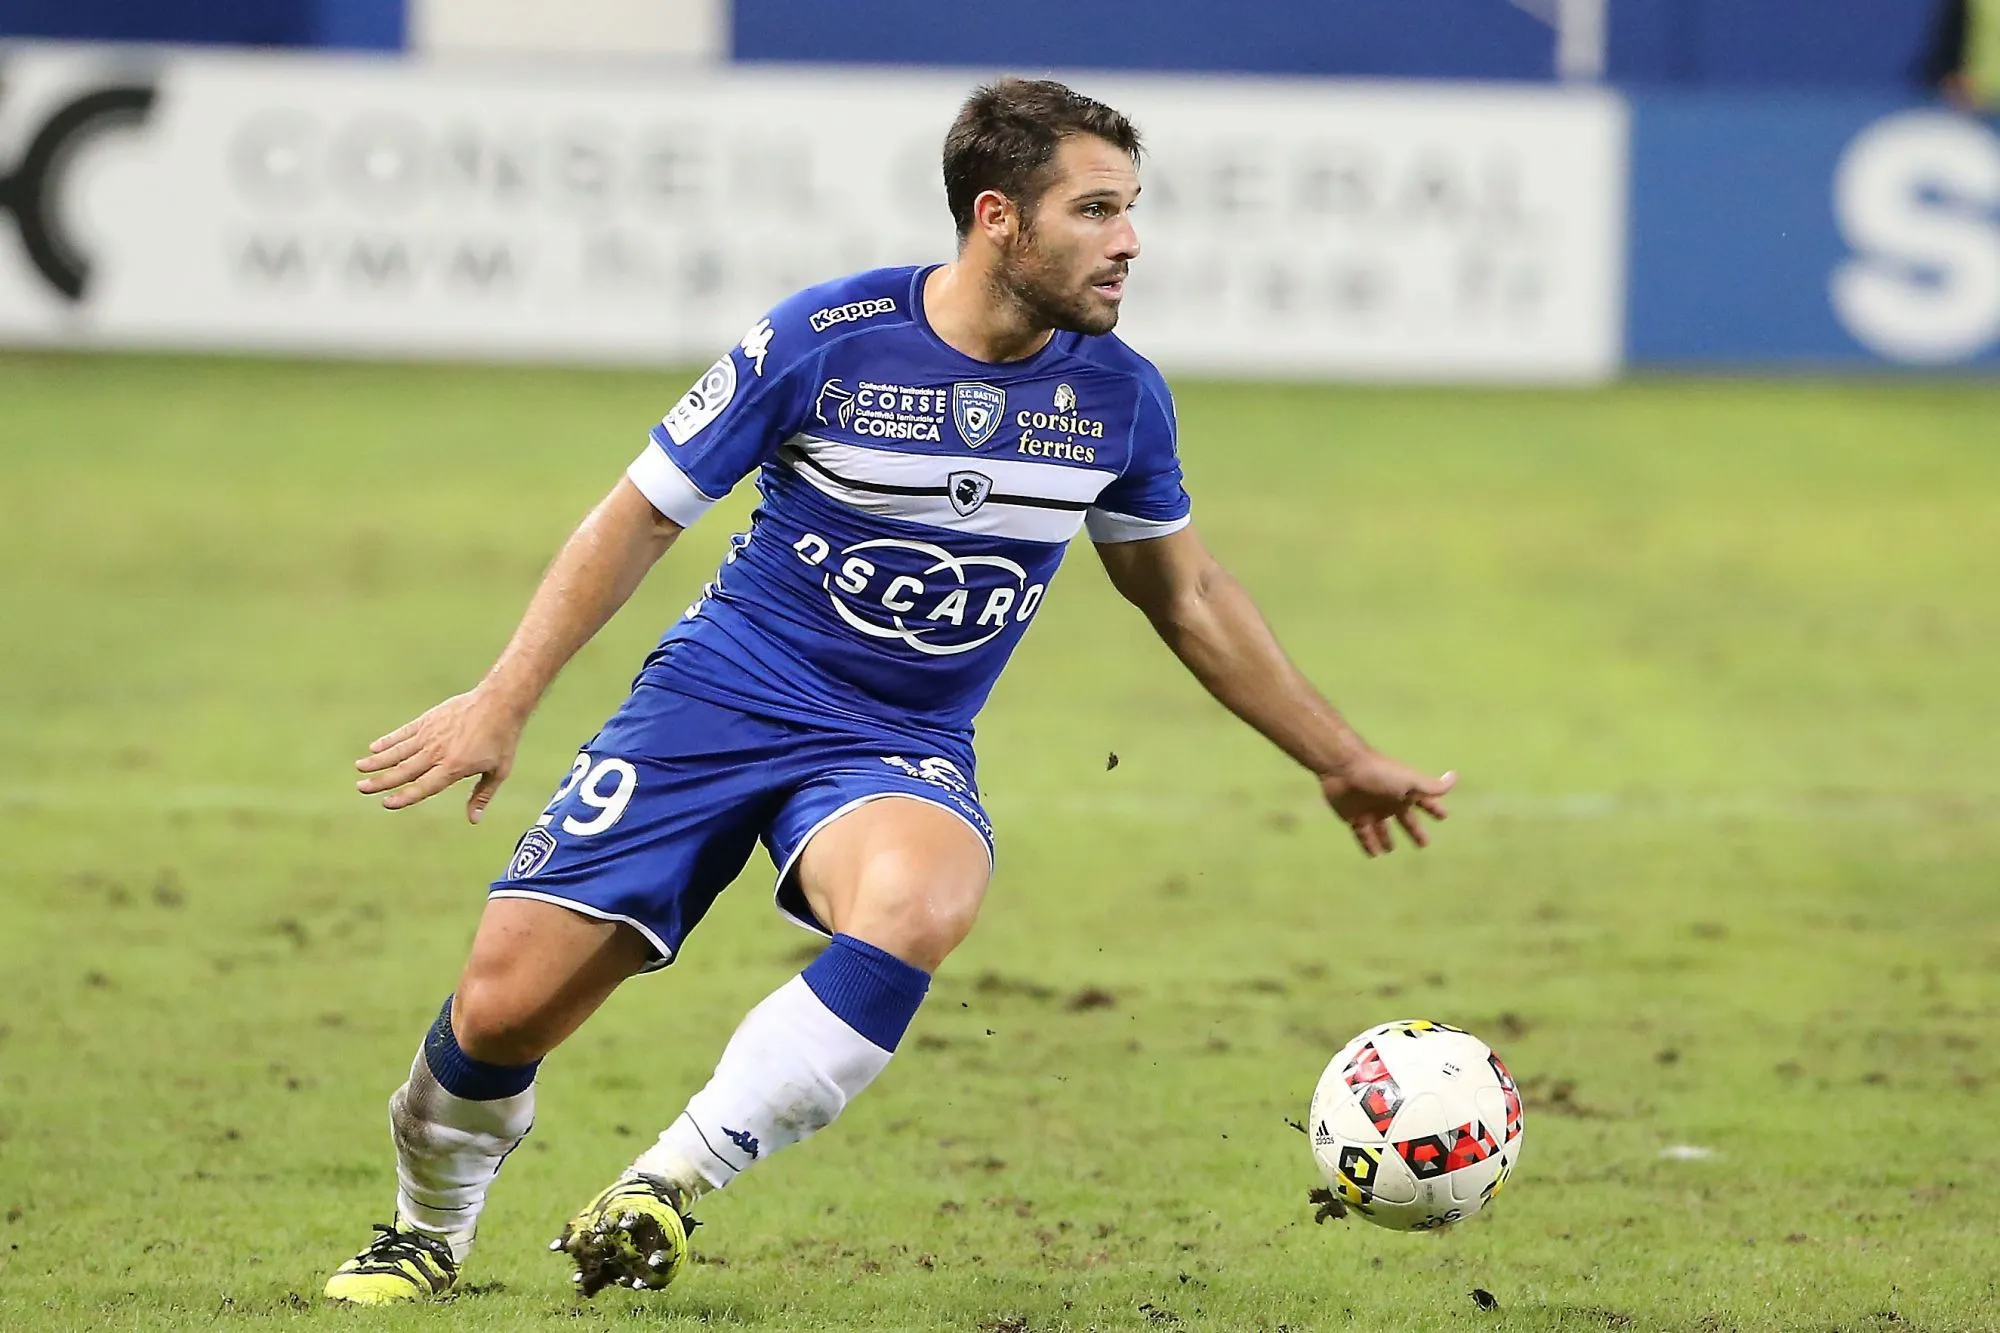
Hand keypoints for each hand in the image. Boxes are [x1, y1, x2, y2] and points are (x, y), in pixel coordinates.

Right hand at [355, 687, 525, 822]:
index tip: (386, 803)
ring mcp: (430, 734)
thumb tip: (473, 820)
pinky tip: (374, 747)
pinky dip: (389, 740)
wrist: (499, 702)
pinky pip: (404, 733)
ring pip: (398, 751)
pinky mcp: (428, 720)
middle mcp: (437, 752)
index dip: (404, 796)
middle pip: (404, 770)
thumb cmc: (502, 739)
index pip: (424, 787)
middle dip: (381, 781)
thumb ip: (482, 795)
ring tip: (359, 768)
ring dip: (377, 760)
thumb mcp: (499, 770)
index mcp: (454, 767)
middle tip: (361, 787)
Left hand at [1318, 754, 1454, 857]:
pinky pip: (1362, 834)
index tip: (1443, 816)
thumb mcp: (1410, 781)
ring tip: (1389, 850)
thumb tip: (1455, 777)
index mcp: (1405, 792)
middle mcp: (1389, 801)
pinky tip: (1374, 855)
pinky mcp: (1354, 817)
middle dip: (1414, 830)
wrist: (1344, 768)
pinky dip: (1368, 844)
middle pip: (1405, 819)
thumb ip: (1432, 786)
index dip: (1434, 809)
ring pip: (1381, 829)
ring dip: (1386, 839)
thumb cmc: (1380, 773)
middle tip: (1424, 844)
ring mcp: (1371, 809)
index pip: (1425, 802)